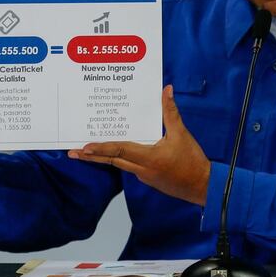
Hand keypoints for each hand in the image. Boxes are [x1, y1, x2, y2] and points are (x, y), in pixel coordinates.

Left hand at [69, 85, 210, 205]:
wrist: (203, 186)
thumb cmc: (192, 161)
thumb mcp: (181, 134)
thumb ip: (170, 112)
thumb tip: (166, 90)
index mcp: (148, 158)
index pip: (119, 151)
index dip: (100, 148)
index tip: (83, 147)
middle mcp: (141, 169)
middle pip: (112, 161)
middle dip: (91, 157)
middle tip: (72, 152)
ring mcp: (144, 176)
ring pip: (119, 165)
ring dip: (103, 158)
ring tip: (87, 152)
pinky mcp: (149, 179)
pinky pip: (129, 167)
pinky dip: (119, 159)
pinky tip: (116, 153)